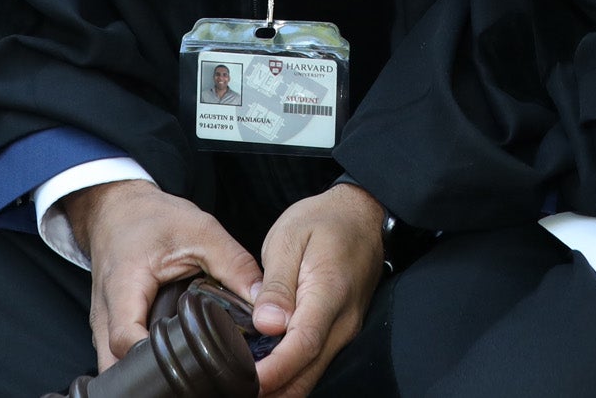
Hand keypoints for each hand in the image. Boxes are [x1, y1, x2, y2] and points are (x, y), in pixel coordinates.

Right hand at [64, 179, 262, 371]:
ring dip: (143, 374)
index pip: (126, 340)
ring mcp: (101, 324)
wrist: (117, 209)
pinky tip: (169, 361)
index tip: (190, 362)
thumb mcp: (200, 231)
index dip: (156, 359)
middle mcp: (105, 311)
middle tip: (190, 376)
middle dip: (149, 377)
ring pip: (113, 367)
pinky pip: (117, 359)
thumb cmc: (153, 217)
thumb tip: (264, 304)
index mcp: (124, 285)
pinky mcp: (107, 329)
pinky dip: (139, 364)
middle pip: (115, 366)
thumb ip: (234, 265)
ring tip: (183, 370)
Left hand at [250, 183, 385, 397]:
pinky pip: (314, 363)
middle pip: (307, 374)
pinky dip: (289, 374)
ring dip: (280, 386)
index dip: (272, 372)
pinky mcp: (340, 332)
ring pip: (311, 375)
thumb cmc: (325, 221)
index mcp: (328, 294)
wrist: (362, 214)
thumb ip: (277, 285)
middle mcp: (342, 322)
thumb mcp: (290, 239)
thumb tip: (266, 325)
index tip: (243, 381)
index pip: (301, 346)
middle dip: (272, 390)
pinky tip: (263, 371)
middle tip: (233, 387)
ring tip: (241, 381)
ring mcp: (345, 331)